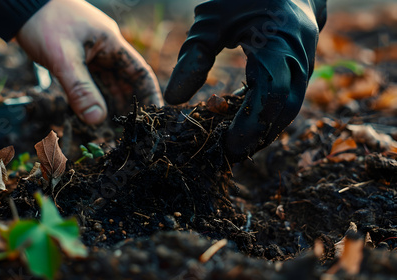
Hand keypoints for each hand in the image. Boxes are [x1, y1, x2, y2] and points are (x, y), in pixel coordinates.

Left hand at [16, 0, 162, 124]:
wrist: (19, 5)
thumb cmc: (44, 22)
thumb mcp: (64, 59)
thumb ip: (81, 90)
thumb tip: (97, 120)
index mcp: (111, 44)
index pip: (140, 73)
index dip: (150, 95)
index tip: (154, 116)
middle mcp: (105, 49)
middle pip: (126, 81)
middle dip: (130, 105)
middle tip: (132, 130)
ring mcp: (91, 53)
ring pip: (108, 83)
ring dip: (111, 103)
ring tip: (116, 127)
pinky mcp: (77, 58)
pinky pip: (91, 81)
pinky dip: (94, 97)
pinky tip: (94, 112)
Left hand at [164, 0, 326, 161]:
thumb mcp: (210, 21)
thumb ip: (194, 57)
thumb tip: (173, 99)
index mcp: (282, 40)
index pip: (273, 94)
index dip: (252, 125)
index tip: (229, 147)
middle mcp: (300, 54)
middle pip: (286, 107)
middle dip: (260, 134)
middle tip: (232, 155)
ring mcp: (304, 60)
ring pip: (288, 105)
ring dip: (263, 127)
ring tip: (235, 145)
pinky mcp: (297, 64)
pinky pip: (285, 95)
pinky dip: (265, 112)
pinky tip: (243, 123)